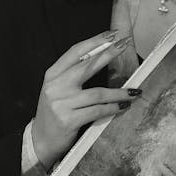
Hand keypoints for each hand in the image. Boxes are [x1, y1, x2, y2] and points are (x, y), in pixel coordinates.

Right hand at [31, 31, 138, 169]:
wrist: (40, 140)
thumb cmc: (55, 112)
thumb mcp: (58, 89)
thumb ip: (73, 74)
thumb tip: (102, 57)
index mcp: (52, 75)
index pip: (75, 52)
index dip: (95, 41)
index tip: (112, 34)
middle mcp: (55, 86)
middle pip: (87, 65)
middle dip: (109, 53)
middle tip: (126, 44)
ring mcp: (61, 103)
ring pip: (98, 93)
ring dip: (119, 92)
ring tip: (134, 91)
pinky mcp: (68, 120)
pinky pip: (97, 111)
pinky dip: (113, 108)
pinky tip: (124, 106)